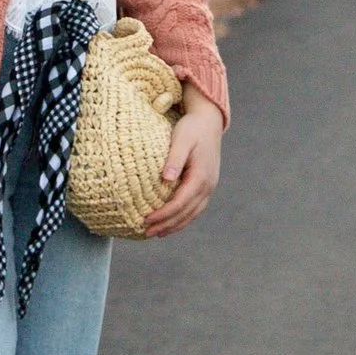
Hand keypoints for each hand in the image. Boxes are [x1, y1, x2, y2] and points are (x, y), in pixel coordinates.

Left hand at [145, 92, 222, 235]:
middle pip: (186, 213)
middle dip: (167, 225)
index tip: (146, 219)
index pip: (180, 203)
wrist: (209, 121)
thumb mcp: (182, 139)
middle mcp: (208, 186)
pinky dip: (183, 218)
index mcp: (201, 177)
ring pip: (192, 214)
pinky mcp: (206, 185)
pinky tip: (171, 221)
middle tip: (146, 232)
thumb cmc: (192, 128)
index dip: (163, 214)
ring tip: (157, 233)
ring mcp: (209, 187)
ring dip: (175, 225)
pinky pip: (195, 207)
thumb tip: (166, 179)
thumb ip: (174, 159)